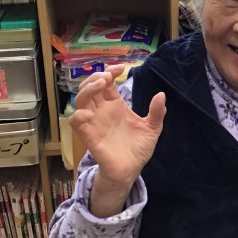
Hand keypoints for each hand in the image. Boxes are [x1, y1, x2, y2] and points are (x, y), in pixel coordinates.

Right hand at [71, 64, 165, 184]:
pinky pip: (75, 121)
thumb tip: (161, 94)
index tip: (121, 68)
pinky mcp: (88, 135)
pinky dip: (78, 115)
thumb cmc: (138, 148)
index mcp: (116, 104)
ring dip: (87, 89)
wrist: (131, 170)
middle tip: (107, 77)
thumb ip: (156, 112)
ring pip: (80, 99)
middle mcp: (102, 110)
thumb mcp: (152, 128)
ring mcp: (94, 121)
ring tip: (100, 85)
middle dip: (95, 77)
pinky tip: (89, 113)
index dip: (110, 71)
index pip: (107, 82)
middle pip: (90, 86)